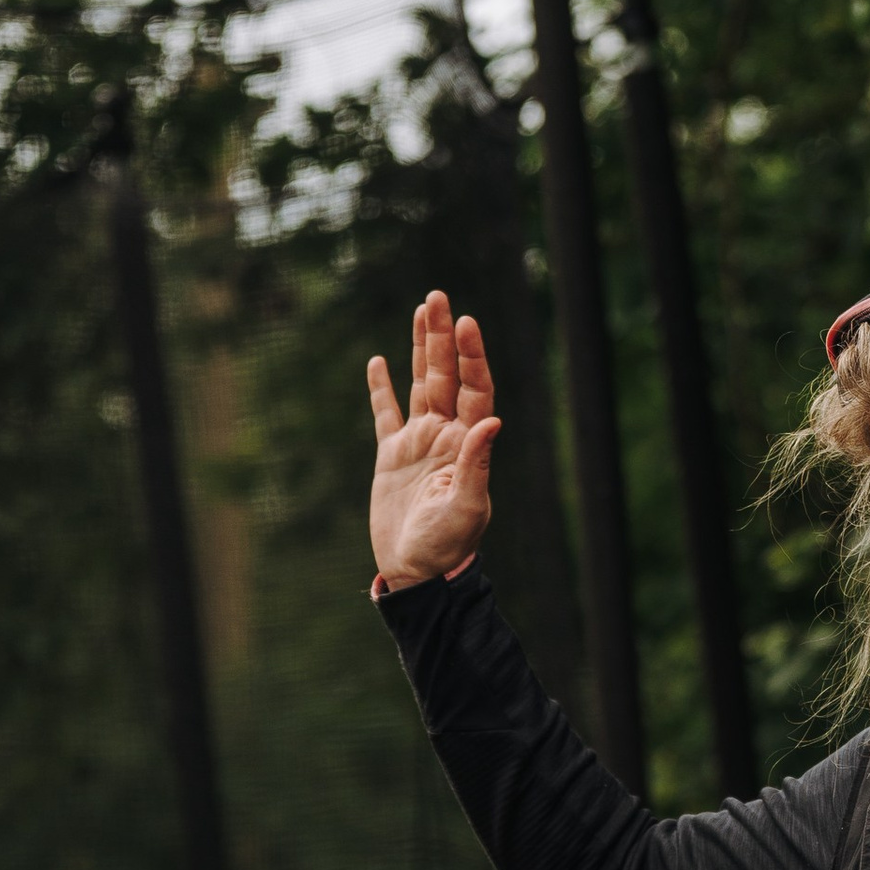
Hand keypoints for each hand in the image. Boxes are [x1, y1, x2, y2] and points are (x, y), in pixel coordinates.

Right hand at [367, 290, 500, 587]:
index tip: (466, 322)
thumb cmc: (447, 546)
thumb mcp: (467, 507)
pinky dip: (381, 388)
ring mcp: (418, 444)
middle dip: (443, 336)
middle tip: (438, 296)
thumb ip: (477, 464)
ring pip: (421, 384)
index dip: (471, 356)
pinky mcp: (391, 457)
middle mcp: (446, 437)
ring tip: (421, 310)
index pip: (475, 390)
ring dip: (422, 349)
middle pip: (447, 376)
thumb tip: (492, 422)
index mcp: (468, 445)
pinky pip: (385, 415)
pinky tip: (378, 361)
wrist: (416, 573)